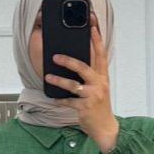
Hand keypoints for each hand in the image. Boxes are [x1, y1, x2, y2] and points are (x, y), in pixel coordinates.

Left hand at [44, 13, 118, 151]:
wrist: (105, 127)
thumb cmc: (99, 106)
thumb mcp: (99, 88)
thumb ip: (90, 75)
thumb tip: (72, 61)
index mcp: (103, 77)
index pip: (101, 54)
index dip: (96, 39)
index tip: (92, 25)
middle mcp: (99, 84)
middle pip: (83, 67)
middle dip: (68, 60)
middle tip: (55, 56)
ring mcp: (92, 96)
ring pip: (73, 85)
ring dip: (58, 81)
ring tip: (48, 77)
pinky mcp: (85, 108)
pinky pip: (68, 102)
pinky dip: (60, 100)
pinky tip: (53, 98)